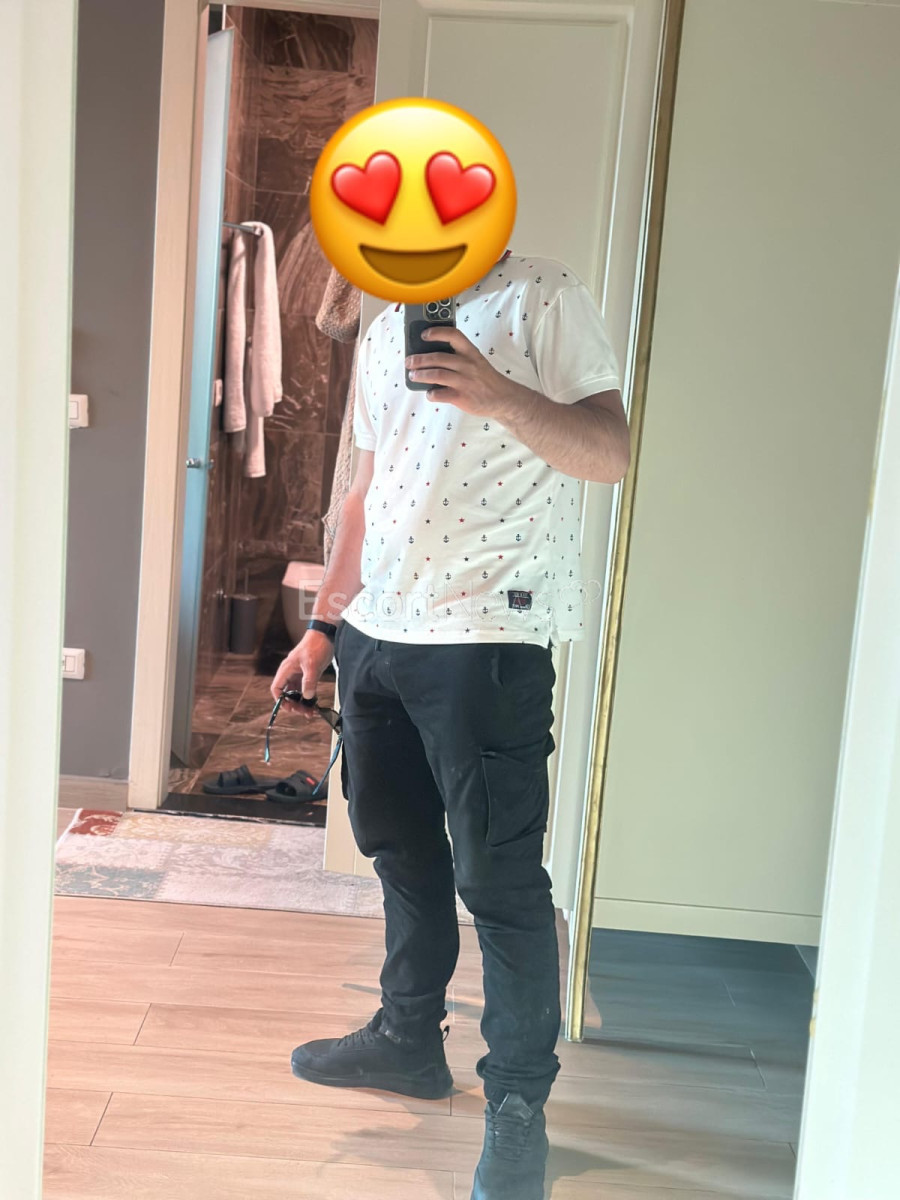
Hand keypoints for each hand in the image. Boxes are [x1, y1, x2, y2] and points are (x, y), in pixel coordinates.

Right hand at [270, 630, 334, 716]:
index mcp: (286, 670)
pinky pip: (305, 689)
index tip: (290, 708)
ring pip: (296, 693)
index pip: (277, 688)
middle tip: (305, 712)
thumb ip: (309, 681)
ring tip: (311, 711)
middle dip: (294, 704)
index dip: (280, 700)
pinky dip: (309, 697)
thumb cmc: (315, 645)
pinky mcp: (307, 674)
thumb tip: (307, 696)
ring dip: (302, 703)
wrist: (325, 634)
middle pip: (287, 694)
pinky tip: (315, 703)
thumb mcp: (312, 665)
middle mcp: (290, 673)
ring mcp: (298, 674)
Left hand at [405, 326, 524, 418]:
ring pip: (437, 375)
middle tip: (409, 362)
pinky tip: (429, 393)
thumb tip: (430, 356)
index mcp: (470, 352)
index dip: (436, 332)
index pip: (453, 335)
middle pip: (438, 357)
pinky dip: (431, 394)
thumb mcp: (476, 361)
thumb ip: (458, 357)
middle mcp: (468, 364)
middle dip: (419, 359)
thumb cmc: (485, 379)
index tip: (423, 334)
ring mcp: (465, 381)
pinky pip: (441, 394)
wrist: (503, 398)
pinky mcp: (463, 397)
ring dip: (421, 375)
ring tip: (413, 376)